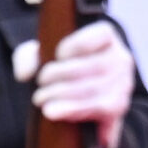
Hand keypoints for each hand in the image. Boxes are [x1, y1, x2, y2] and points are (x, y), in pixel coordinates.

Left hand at [32, 21, 134, 147]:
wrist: (73, 96)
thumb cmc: (56, 67)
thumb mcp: (39, 54)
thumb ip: (28, 57)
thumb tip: (25, 74)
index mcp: (105, 37)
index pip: (100, 34)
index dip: (76, 44)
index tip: (57, 55)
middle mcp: (120, 59)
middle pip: (95, 66)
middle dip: (62, 76)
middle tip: (40, 83)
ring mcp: (122, 84)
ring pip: (96, 90)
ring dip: (65, 97)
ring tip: (42, 101)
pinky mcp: (118, 108)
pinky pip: (100, 111)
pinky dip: (75, 111)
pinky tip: (54, 114)